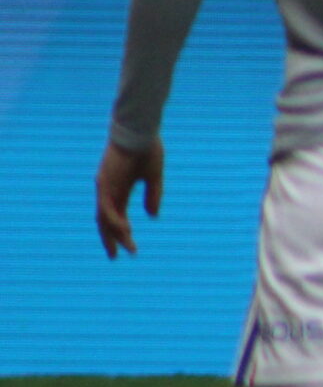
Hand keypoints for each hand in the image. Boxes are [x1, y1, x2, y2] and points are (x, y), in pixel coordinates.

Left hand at [96, 142, 162, 258]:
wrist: (140, 129)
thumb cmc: (147, 148)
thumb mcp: (153, 176)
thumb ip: (153, 196)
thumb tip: (152, 216)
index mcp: (119, 188)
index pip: (116, 216)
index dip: (121, 233)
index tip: (129, 248)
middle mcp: (108, 189)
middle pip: (105, 220)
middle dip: (110, 239)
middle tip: (115, 257)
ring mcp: (105, 186)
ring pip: (105, 217)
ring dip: (114, 235)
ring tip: (123, 250)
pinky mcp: (105, 182)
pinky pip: (107, 207)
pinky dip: (114, 221)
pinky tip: (125, 231)